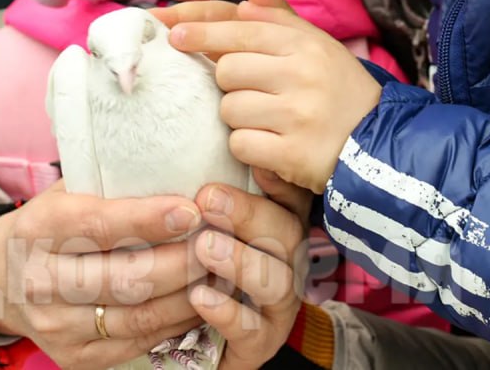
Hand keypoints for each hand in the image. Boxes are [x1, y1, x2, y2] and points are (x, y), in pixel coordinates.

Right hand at [0, 180, 206, 369]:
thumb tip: (181, 162)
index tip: (192, 210)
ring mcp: (56, 325)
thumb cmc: (53, 224)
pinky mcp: (74, 357)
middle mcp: (41, 281)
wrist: (1, 280)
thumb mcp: (68, 192)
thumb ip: (113, 183)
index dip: (149, 219)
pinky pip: (139, 342)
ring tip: (223, 271)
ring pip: (138, 316)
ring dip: (189, 295)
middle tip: (222, 242)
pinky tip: (202, 301)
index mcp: (40, 229)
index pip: (98, 226)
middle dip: (183, 262)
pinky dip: (177, 323)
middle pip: (125, 277)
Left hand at [168, 0, 382, 193]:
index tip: (173, 35)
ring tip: (269, 122)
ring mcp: (299, 114)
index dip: (202, 32)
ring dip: (240, 119)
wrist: (382, 146)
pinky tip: (272, 148)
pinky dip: (249, 149)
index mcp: (307, 44)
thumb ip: (279, 16)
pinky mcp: (294, 153)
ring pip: (230, 109)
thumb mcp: (318, 47)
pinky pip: (241, 145)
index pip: (242, 31)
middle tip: (255, 94)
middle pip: (227, 71)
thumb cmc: (340, 92)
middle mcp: (303, 74)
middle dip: (230, 85)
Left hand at [190, 175, 308, 369]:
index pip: (290, 197)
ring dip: (240, 261)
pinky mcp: (261, 342)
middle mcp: (288, 263)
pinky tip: (199, 296)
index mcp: (280, 227)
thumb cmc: (205, 267)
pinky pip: (252, 330)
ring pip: (275, 281)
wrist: (199, 339)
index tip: (253, 161)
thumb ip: (213, 194)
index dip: (278, 179)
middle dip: (249, 214)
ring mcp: (279, 304)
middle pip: (286, 233)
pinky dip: (227, 312)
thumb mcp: (210, 224)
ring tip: (204, 247)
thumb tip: (204, 148)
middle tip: (208, 198)